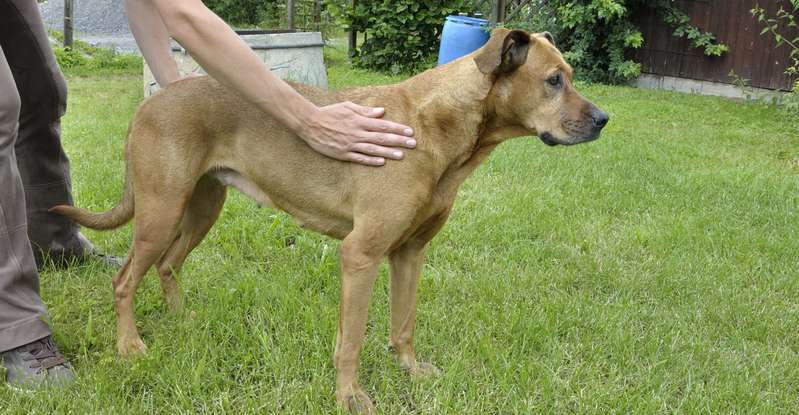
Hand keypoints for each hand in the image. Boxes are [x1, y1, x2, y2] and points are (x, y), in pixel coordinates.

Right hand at [298, 101, 416, 165]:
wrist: (310, 123)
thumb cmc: (329, 112)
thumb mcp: (348, 107)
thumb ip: (365, 111)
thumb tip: (381, 111)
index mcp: (359, 120)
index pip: (382, 125)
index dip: (397, 129)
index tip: (409, 132)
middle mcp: (357, 132)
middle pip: (381, 138)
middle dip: (398, 141)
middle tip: (413, 144)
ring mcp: (350, 144)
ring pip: (373, 149)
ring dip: (388, 152)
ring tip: (401, 155)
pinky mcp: (343, 153)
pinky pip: (359, 158)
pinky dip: (371, 160)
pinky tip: (382, 162)